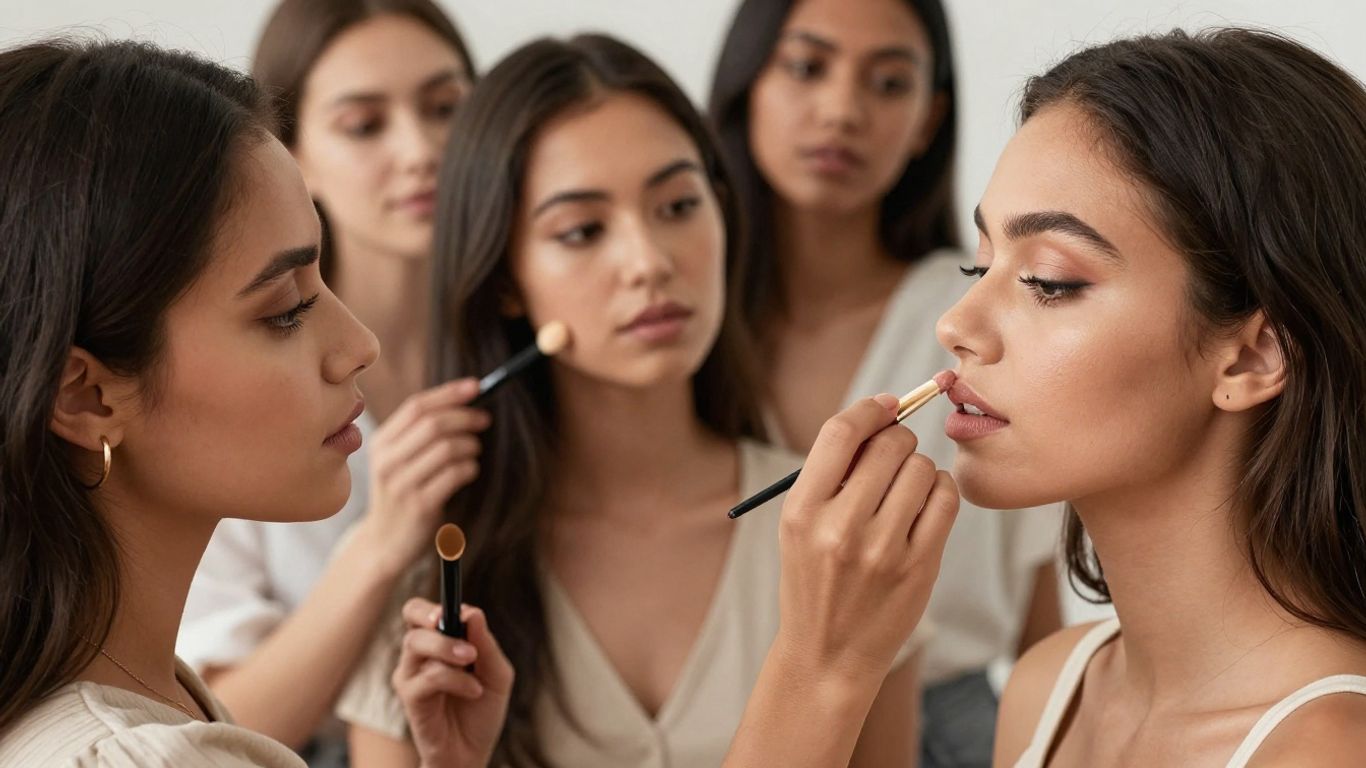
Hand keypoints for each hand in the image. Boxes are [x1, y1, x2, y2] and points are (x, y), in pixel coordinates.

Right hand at [359, 379, 488, 577]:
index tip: (476, 386)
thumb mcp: (398, 460)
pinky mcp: (420, 505)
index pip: (416, 406)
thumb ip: (419, 433)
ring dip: (470, 445)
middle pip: (433, 424)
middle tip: (484, 420)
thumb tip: (463, 401)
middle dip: (466, 417)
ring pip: (446, 448)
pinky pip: (454, 474)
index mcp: (381, 443)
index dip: (449, 393)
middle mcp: (386, 461)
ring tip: (473, 451)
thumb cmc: (401, 494)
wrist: (384, 543)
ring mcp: (401, 484)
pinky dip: (470, 468)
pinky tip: (470, 470)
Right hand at [393, 598, 513, 767]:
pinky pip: (427, 676)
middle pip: (412, 614)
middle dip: (431, 613)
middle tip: (450, 620)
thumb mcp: (497, 675)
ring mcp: (410, 674)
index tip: (449, 587)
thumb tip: (472, 613)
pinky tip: (473, 690)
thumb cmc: (481, 712)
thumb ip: (486, 645)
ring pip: (417, 642)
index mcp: (439, 641)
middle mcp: (420, 654)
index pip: (424, 609)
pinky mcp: (409, 698)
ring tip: (472, 662)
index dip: (433, 595)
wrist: (473, 754)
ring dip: (448, 648)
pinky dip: (454, 679)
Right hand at [775, 394, 958, 680]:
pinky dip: (941, 489)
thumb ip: (831, 475)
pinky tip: (926, 504)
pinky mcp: (918, 568)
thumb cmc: (814, 581)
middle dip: (898, 438)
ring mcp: (882, 551)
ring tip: (905, 490)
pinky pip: (946, 499)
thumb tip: (880, 417)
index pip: (840, 434)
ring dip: (919, 467)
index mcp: (801, 512)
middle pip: (888, 445)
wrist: (828, 655)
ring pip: (921, 468)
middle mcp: (839, 529)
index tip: (886, 405)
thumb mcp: (800, 528)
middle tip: (895, 453)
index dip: (869, 409)